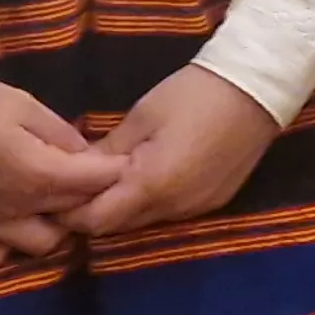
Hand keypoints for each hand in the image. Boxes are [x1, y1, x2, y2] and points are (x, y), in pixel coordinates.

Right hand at [0, 76, 118, 267]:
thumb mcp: (21, 104)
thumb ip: (60, 133)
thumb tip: (86, 153)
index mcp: (38, 173)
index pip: (96, 181)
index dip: (113, 171)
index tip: (120, 163)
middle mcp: (18, 210)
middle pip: (74, 218)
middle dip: (84, 200)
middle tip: (79, 181)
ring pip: (41, 245)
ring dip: (50, 225)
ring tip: (43, 204)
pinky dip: (10, 243)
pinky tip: (8, 221)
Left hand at [65, 65, 281, 237]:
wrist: (258, 86)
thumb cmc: (195, 93)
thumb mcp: (142, 115)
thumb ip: (107, 150)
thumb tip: (74, 170)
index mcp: (152, 185)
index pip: (95, 220)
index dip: (70, 210)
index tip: (55, 190)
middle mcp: (174, 209)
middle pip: (117, 227)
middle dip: (93, 210)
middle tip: (77, 182)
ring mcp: (196, 209)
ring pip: (143, 222)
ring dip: (122, 206)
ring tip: (110, 177)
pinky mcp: (213, 202)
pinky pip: (169, 212)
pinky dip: (150, 201)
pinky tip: (147, 174)